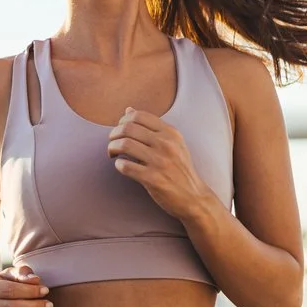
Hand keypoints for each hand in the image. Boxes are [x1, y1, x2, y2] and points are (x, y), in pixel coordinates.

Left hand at [108, 106, 206, 220]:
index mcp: (171, 133)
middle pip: (128, 128)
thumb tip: (128, 110)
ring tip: (113, 154)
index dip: (123, 121)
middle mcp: (166, 144)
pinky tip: (121, 166)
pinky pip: (125, 166)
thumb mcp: (173, 143)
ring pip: (124, 145)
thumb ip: (152, 127)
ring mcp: (160, 162)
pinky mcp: (153, 179)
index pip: (138, 116)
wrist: (194, 197)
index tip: (120, 130)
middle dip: (114, 134)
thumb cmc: (180, 169)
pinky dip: (118, 165)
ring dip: (112, 148)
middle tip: (112, 143)